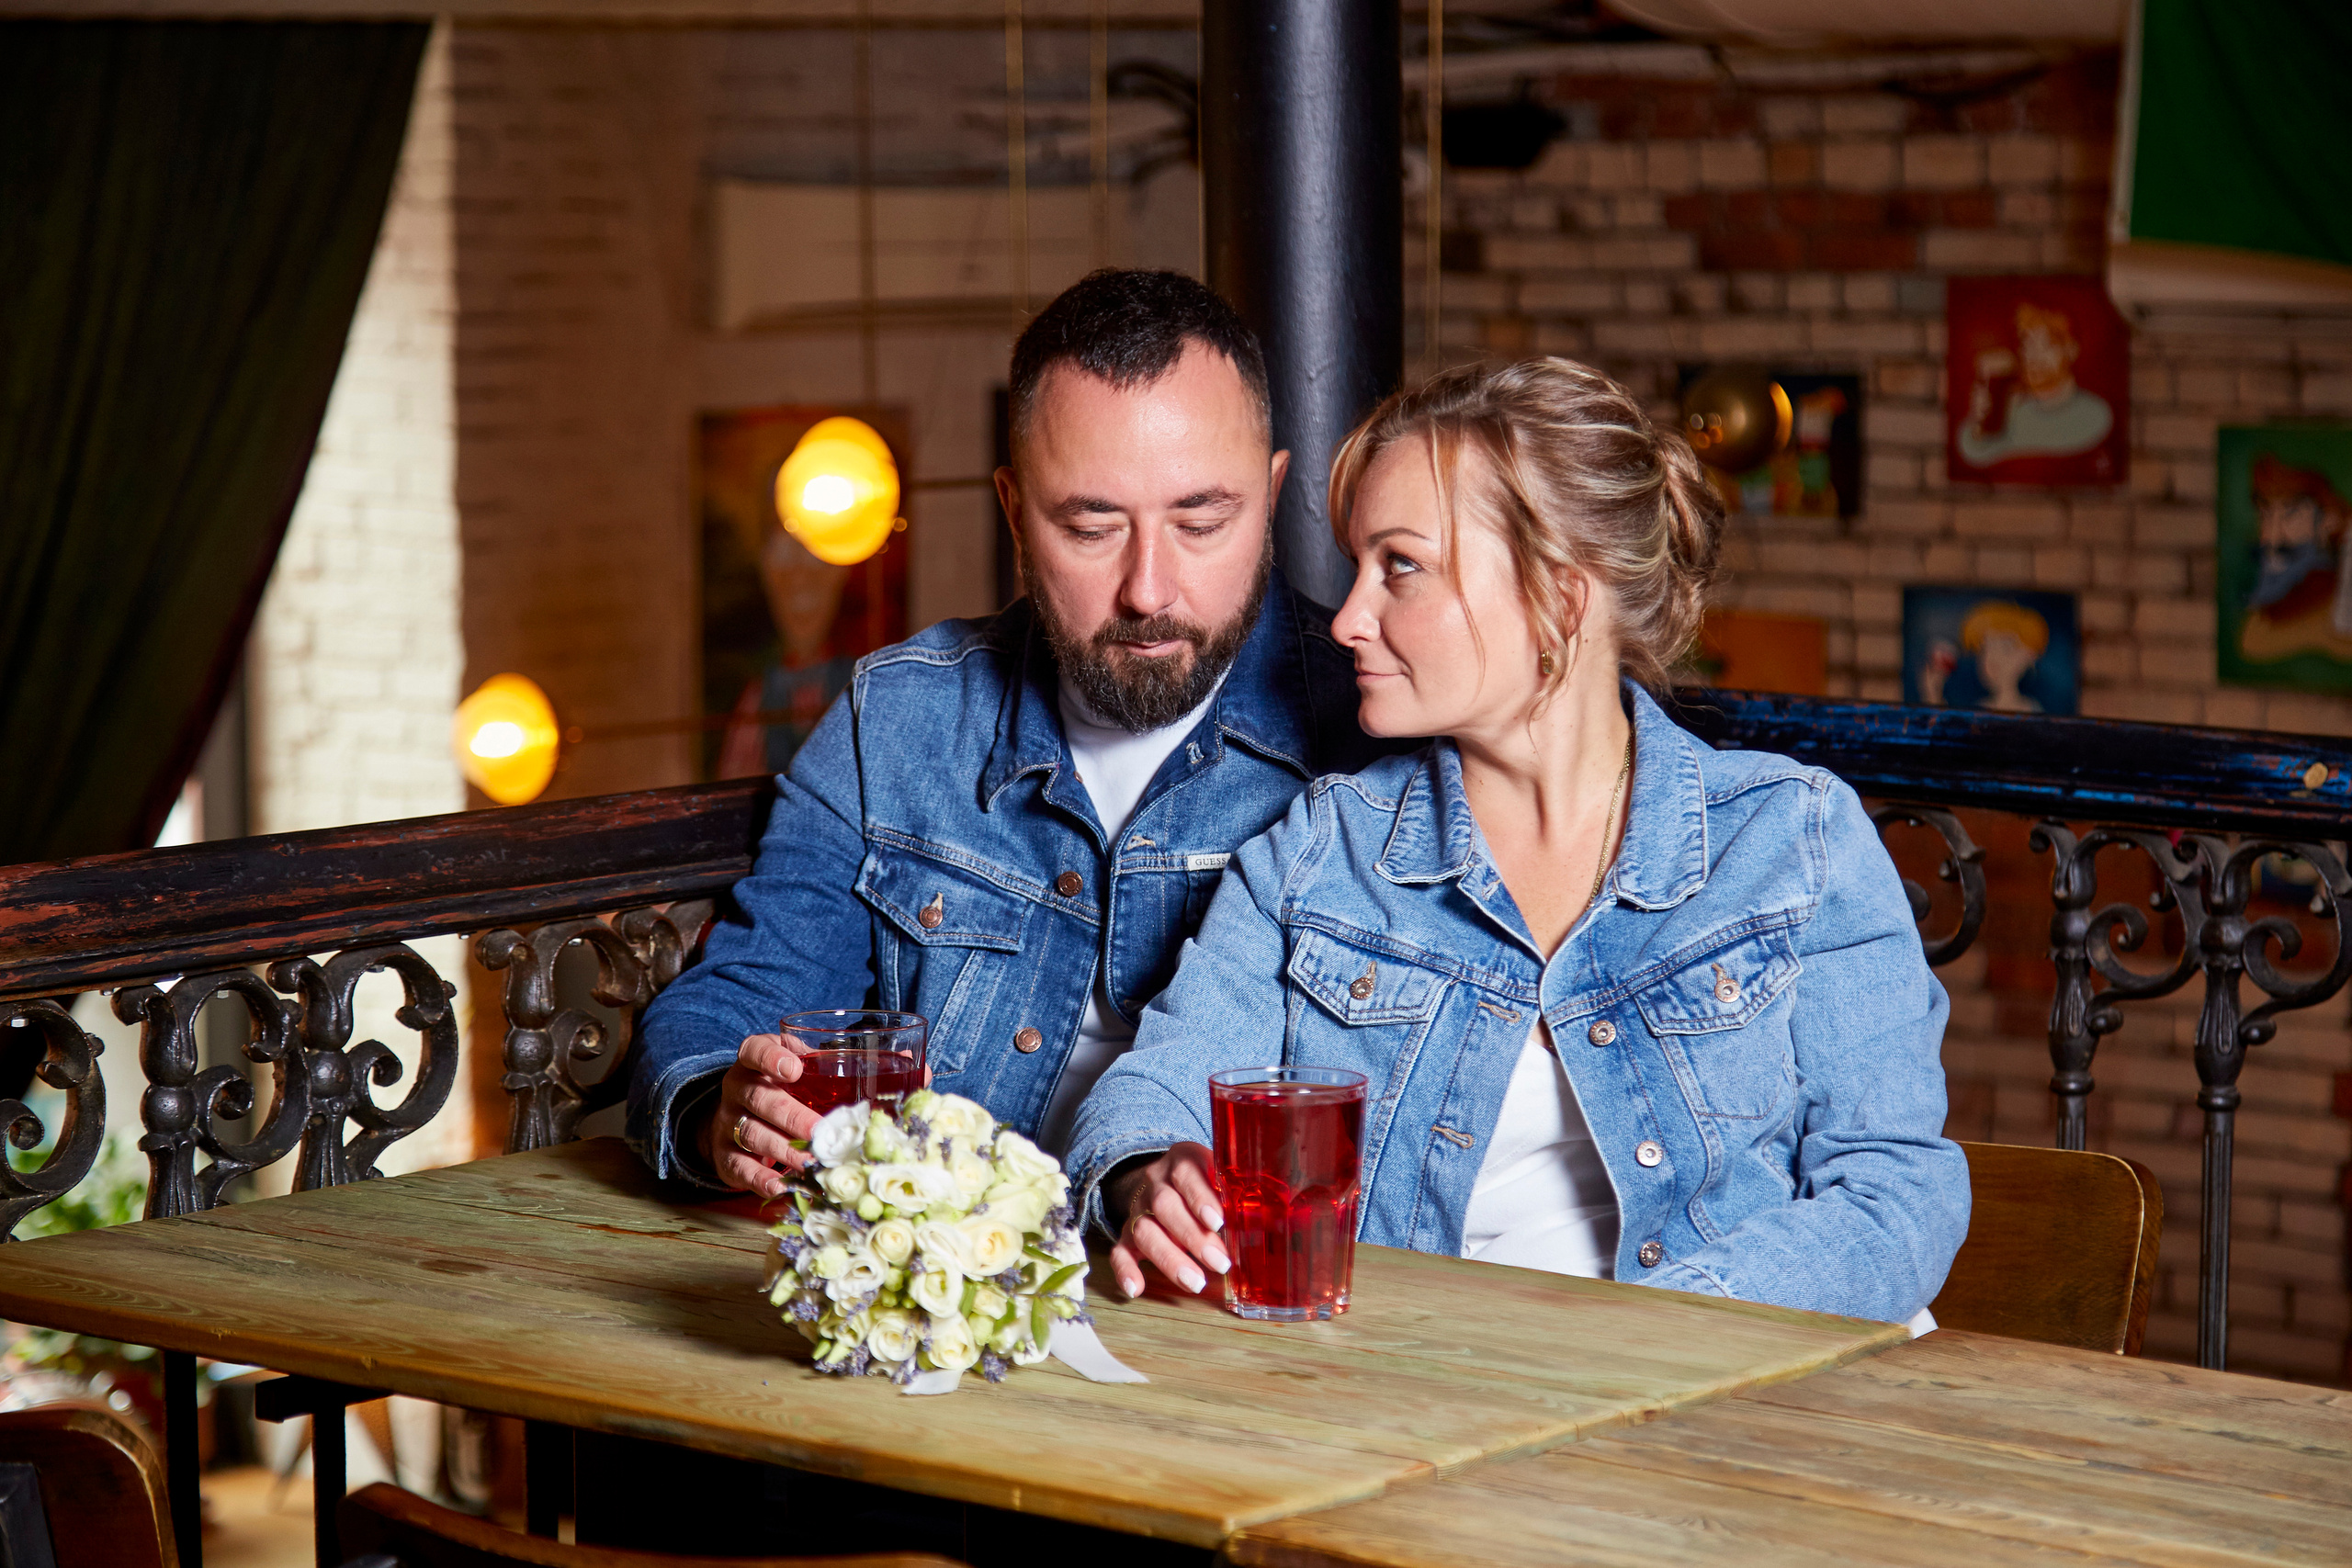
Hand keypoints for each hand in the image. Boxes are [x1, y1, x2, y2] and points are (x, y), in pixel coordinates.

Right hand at [701, 1033, 820, 1197]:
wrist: (735, 1115)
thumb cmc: (776, 1086)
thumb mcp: (793, 1064)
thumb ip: (821, 1062)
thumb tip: (887, 1062)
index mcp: (753, 1062)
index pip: (755, 1051)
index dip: (771, 1059)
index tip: (794, 1070)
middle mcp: (736, 1090)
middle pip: (760, 1100)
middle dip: (791, 1117)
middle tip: (818, 1131)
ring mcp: (727, 1123)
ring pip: (753, 1135)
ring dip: (783, 1151)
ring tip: (810, 1163)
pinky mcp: (725, 1155)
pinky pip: (740, 1168)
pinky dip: (760, 1179)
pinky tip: (781, 1186)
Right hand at [1106, 1142, 1229, 1297]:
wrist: (1165, 1179)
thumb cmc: (1207, 1182)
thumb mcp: (1223, 1174)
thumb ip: (1241, 1191)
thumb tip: (1274, 1216)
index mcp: (1182, 1160)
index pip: (1186, 1173)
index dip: (1200, 1197)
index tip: (1218, 1221)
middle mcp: (1155, 1182)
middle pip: (1165, 1206)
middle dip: (1193, 1237)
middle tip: (1220, 1263)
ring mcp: (1139, 1208)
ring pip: (1144, 1230)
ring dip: (1169, 1258)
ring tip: (1195, 1282)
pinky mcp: (1127, 1233)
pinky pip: (1119, 1250)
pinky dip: (1125, 1270)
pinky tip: (1137, 1289)